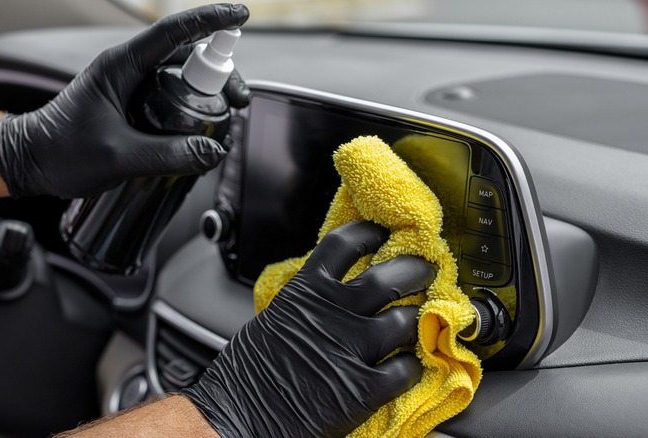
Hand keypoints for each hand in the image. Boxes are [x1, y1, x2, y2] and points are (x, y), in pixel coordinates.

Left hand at [0, 4, 249, 197]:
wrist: (32, 162)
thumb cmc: (62, 153)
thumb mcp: (118, 156)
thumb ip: (167, 154)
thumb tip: (212, 151)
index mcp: (120, 66)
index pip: (173, 32)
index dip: (210, 20)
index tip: (240, 16)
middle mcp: (127, 68)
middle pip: (186, 55)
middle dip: (219, 72)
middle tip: (238, 102)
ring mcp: (130, 84)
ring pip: (180, 76)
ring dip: (207, 91)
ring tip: (225, 118)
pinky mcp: (132, 103)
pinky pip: (169, 95)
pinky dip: (190, 105)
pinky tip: (201, 126)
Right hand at [183, 220, 436, 436]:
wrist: (237, 417)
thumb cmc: (247, 374)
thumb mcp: (272, 320)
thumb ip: (305, 304)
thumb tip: (327, 296)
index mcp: (305, 292)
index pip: (344, 245)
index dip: (370, 233)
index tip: (384, 232)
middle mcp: (332, 313)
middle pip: (388, 277)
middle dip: (414, 270)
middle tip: (426, 270)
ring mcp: (351, 349)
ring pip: (405, 320)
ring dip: (418, 320)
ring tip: (421, 321)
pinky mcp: (363, 388)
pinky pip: (406, 369)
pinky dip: (413, 366)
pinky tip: (409, 366)